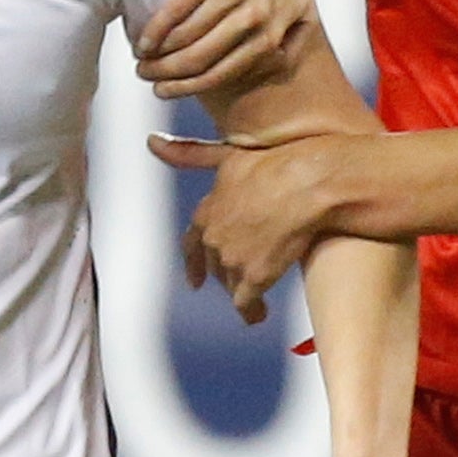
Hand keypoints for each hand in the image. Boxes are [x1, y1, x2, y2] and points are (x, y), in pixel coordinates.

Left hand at [147, 131, 340, 322]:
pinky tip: (258, 315)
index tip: (195, 281)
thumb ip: (191, 154)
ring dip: (240, 293)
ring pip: (230, 285)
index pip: (192, 243)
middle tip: (242, 282)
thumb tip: (152, 142)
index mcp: (207, 210)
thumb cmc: (274, 163)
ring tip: (255, 304)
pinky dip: (251, 311)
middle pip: (214, 265)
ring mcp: (232, 259)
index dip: (194, 263)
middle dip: (226, 275)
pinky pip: (246, 303)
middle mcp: (213, 237)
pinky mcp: (254, 277)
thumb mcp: (228, 155)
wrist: (306, 184)